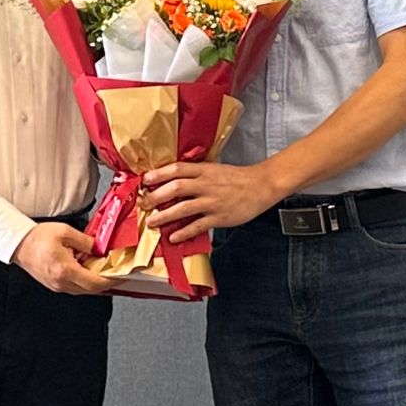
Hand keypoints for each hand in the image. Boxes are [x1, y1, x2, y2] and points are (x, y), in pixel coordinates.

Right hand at [13, 222, 109, 294]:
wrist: (18, 243)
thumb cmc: (38, 237)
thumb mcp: (66, 232)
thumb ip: (86, 242)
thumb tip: (100, 248)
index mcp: (66, 270)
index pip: (95, 283)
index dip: (110, 281)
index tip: (121, 276)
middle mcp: (61, 282)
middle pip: (91, 290)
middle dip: (106, 283)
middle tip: (117, 274)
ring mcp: (57, 286)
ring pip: (83, 291)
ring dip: (95, 283)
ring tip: (105, 271)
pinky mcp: (54, 285)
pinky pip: (74, 288)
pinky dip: (84, 282)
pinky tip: (88, 272)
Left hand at [140, 161, 280, 243]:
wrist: (261, 185)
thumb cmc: (237, 177)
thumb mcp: (214, 169)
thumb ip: (195, 174)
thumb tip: (172, 180)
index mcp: (204, 170)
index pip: (176, 169)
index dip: (158, 174)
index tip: (144, 180)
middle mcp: (206, 184)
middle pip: (176, 187)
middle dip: (156, 196)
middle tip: (144, 203)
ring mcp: (212, 201)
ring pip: (184, 207)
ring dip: (165, 215)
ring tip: (152, 221)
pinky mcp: (219, 217)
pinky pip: (198, 225)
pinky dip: (184, 231)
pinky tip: (174, 237)